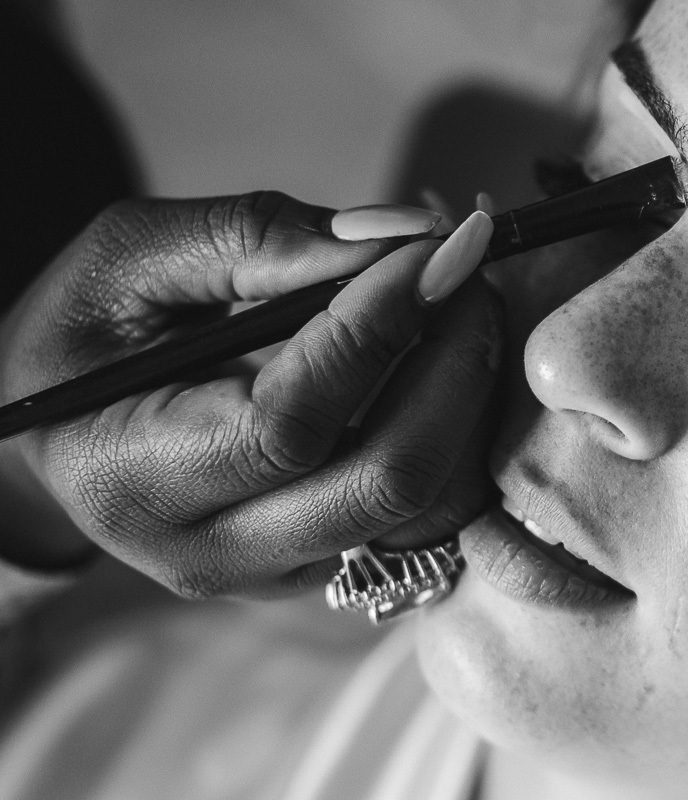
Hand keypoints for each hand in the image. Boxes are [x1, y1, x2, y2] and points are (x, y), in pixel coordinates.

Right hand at [0, 192, 501, 596]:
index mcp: (135, 477)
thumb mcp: (127, 259)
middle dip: (454, 365)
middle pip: (384, 480)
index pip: (291, 421)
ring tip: (467, 302)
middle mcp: (211, 550)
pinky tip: (448, 355)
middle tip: (471, 270)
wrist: (66, 434)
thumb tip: (399, 234)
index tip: (436, 246)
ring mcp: (276, 571)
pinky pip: (423, 509)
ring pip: (424, 503)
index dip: (378, 328)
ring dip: (470, 395)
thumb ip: (253, 238)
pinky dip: (456, 427)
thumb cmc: (85, 337)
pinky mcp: (323, 562)